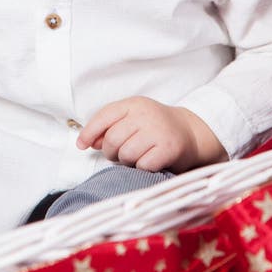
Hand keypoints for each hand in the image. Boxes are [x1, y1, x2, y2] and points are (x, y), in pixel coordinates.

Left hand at [76, 96, 226, 173]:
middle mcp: (146, 114)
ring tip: (135, 157)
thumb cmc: (155, 127)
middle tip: (119, 154)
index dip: (89, 132)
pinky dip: (142, 168)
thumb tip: (88, 142)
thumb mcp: (133, 118)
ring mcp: (158, 130)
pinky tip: (149, 162)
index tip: (81, 145)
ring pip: (126, 154)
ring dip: (126, 161)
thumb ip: (110, 127)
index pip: (104, 116)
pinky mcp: (169, 148)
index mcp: (134, 103)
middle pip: (112, 138)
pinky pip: (142, 165)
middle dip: (111, 152)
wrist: (190, 132)